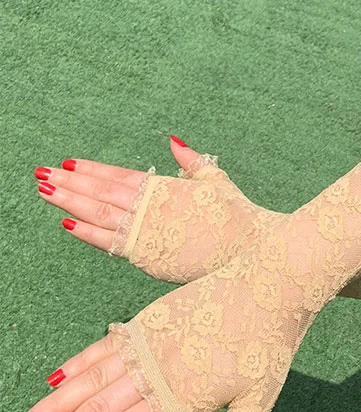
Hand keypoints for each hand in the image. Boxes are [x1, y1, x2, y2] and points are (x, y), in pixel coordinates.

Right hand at [10, 139, 289, 411]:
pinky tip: (55, 380)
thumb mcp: (259, 401)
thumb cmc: (271, 346)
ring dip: (54, 408)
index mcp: (181, 398)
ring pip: (90, 382)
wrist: (271, 281)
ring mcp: (147, 343)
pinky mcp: (149, 320)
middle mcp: (154, 373)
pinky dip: (76, 366)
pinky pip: (103, 348)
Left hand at [34, 137, 283, 281]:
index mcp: (168, 189)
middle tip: (42, 175)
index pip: (121, 177)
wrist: (257, 254)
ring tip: (45, 192)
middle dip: (71, 184)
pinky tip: (68, 225)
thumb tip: (173, 141)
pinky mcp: (153, 259)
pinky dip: (89, 235)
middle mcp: (154, 210)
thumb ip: (193, 163)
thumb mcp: (219, 182)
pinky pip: (113, 245)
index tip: (69, 164)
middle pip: (103, 194)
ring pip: (101, 216)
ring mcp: (151, 235)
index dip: (93, 170)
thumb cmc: (242, 219)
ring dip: (70, 203)